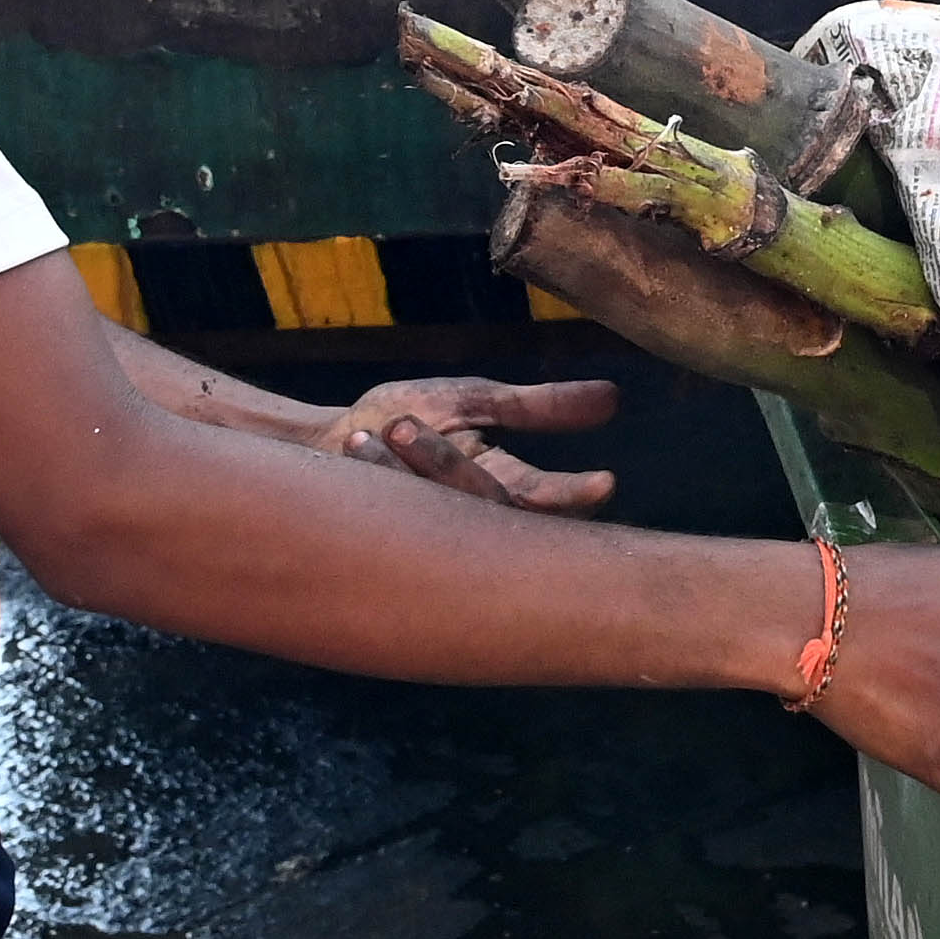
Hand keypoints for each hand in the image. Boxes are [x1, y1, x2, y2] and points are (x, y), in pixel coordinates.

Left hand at [324, 376, 621, 511]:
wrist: (325, 444)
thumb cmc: (401, 419)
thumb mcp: (473, 400)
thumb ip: (537, 404)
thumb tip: (615, 396)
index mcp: (503, 486)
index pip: (548, 502)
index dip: (574, 498)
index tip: (604, 483)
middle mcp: (470, 517)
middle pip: (486, 508)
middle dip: (447, 467)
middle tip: (402, 423)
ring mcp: (426, 533)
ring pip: (435, 514)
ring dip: (402, 465)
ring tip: (380, 426)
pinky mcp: (382, 541)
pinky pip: (389, 520)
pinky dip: (372, 472)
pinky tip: (353, 444)